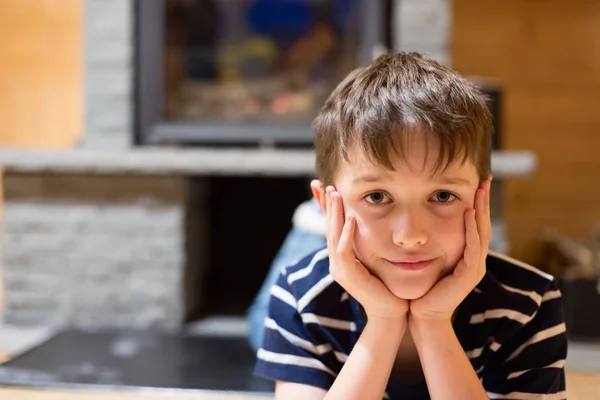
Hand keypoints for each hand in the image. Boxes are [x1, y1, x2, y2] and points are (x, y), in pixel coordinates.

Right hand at [326, 186, 408, 320]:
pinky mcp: (348, 276)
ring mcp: (339, 269)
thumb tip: (374, 225)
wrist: (391, 313)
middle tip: (321, 184)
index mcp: (342, 257)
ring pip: (333, 235)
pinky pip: (345, 250)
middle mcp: (336, 262)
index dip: (325, 207)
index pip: (331, 227)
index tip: (321, 187)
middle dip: (325, 205)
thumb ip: (371, 244)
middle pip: (328, 227)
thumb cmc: (388, 287)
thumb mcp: (376, 259)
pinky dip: (347, 233)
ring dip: (334, 213)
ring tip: (335, 193)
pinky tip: (351, 218)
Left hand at [409, 177, 491, 322]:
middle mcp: (474, 258)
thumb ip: (429, 241)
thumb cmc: (422, 287)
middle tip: (484, 177)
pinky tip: (469, 213)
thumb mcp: (427, 257)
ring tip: (480, 189)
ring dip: (481, 209)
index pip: (474, 222)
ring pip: (481, 231)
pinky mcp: (469, 274)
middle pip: (483, 222)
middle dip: (483, 199)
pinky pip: (473, 247)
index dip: (476, 201)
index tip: (475, 180)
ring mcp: (475, 266)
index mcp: (466, 253)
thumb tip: (417, 221)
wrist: (423, 314)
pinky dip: (472, 229)